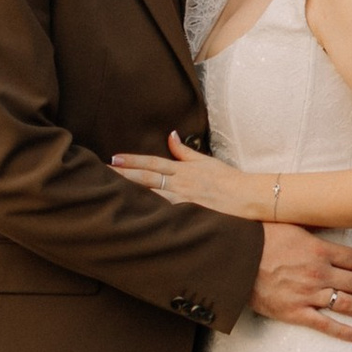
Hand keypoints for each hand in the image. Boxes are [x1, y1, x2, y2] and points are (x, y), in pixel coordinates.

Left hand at [111, 134, 259, 217]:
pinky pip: (167, 214)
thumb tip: (170, 135)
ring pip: (153, 195)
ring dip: (132, 195)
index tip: (113, 159)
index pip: (152, 163)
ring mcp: (185, 200)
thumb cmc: (228, 180)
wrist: (249, 196)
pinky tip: (135, 217)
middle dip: (123, 175)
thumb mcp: (205, 161)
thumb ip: (184, 151)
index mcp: (183, 169)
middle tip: (102, 172)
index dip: (131, 161)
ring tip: (111, 194)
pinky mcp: (191, 214)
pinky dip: (151, 214)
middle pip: (146, 177)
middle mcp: (181, 182)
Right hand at [251, 223, 351, 342]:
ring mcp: (309, 294)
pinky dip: (342, 331)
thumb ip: (312, 228)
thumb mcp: (291, 224)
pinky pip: (324, 324)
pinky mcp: (295, 312)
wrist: (235, 259)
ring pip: (347, 305)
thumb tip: (327, 220)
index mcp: (320, 250)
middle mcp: (320, 273)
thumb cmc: (260, 237)